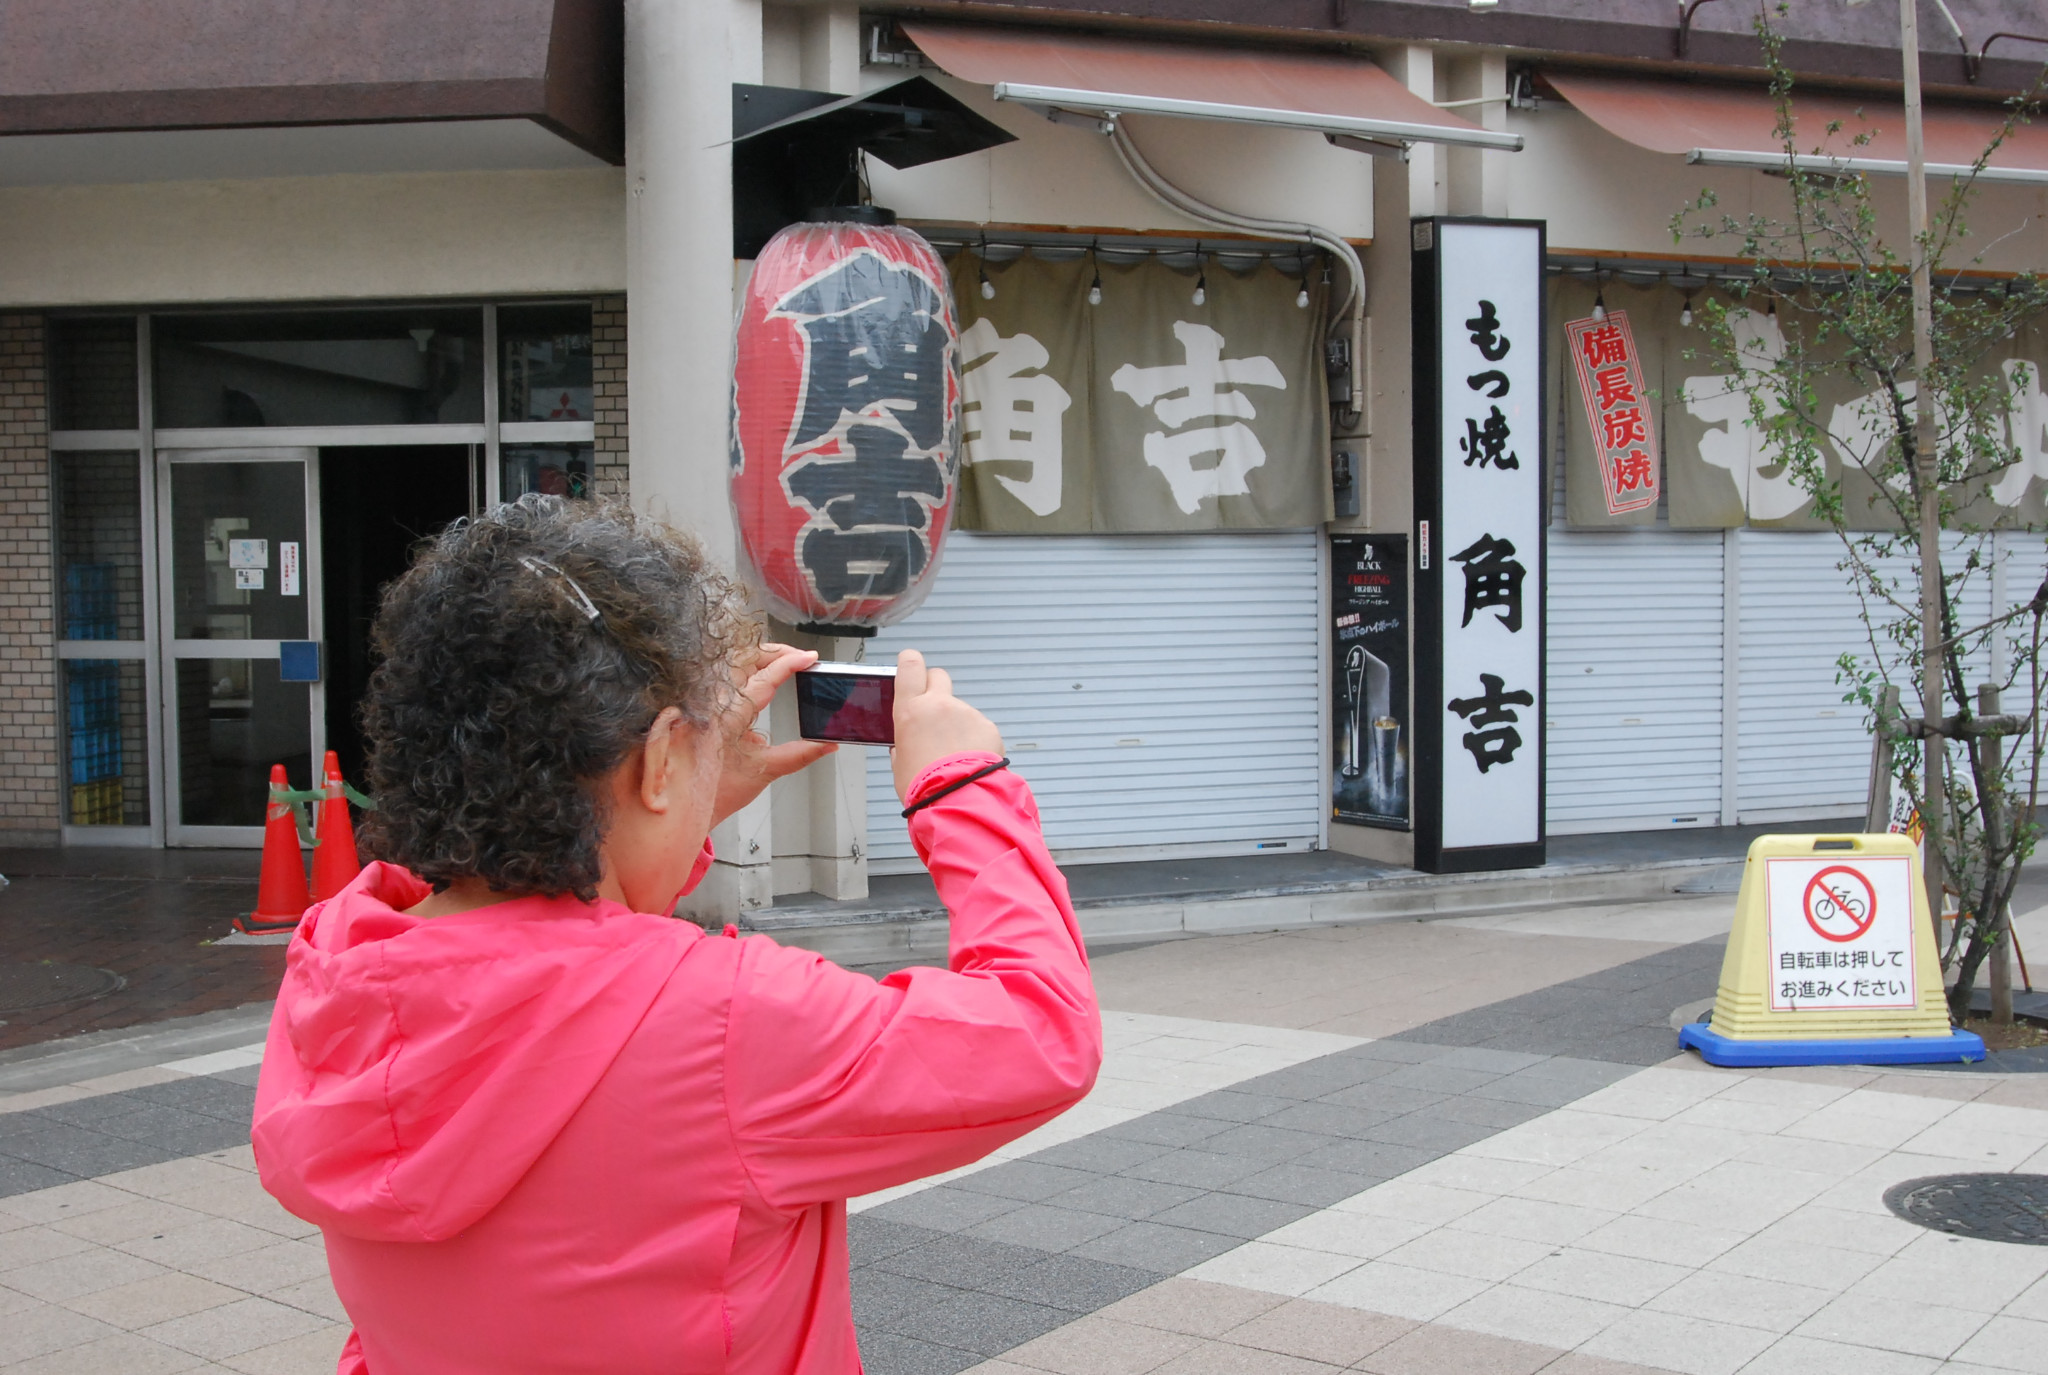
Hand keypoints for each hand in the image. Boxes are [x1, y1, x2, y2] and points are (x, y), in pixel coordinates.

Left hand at [711, 642, 836, 826]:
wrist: (686, 805)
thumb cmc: (719, 791)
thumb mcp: (766, 771)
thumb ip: (801, 754)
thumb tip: (828, 744)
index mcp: (729, 718)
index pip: (765, 678)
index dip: (790, 663)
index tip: (810, 658)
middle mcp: (714, 704)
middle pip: (744, 657)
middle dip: (775, 651)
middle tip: (799, 657)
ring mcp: (705, 703)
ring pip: (731, 662)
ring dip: (758, 657)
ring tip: (783, 662)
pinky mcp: (703, 705)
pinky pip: (722, 675)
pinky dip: (744, 669)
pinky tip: (759, 672)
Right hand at [891, 649, 1002, 803]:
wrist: (957, 800)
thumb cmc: (925, 788)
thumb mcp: (899, 765)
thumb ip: (903, 746)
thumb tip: (906, 745)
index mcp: (911, 711)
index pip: (910, 666)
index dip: (909, 662)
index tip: (909, 663)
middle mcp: (940, 705)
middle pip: (938, 676)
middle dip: (934, 687)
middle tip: (931, 710)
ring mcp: (966, 713)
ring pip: (960, 709)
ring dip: (956, 724)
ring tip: (953, 755)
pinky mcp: (987, 726)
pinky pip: (978, 727)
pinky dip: (975, 739)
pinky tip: (969, 760)